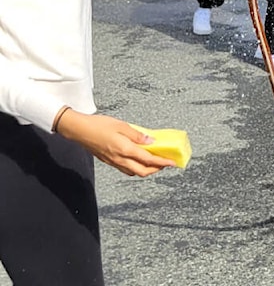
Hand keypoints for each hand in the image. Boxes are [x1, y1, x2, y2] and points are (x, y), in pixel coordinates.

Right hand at [55, 110, 176, 176]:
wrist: (78, 130)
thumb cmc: (99, 125)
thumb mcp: (122, 125)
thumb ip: (138, 135)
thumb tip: (151, 142)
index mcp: (125, 150)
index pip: (148, 160)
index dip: (162, 162)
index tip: (172, 162)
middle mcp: (119, 159)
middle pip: (142, 171)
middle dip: (156, 169)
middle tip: (165, 162)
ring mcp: (113, 162)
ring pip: (133, 172)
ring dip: (146, 169)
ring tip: (154, 161)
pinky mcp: (108, 161)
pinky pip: (125, 169)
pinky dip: (136, 167)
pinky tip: (138, 159)